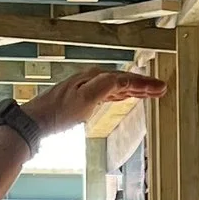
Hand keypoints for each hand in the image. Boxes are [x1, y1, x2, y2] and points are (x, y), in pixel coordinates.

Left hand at [24, 65, 167, 137]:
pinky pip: (109, 94)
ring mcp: (87, 89)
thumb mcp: (86, 98)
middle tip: (162, 89)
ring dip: (135, 90)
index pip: (127, 79)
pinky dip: (122, 95)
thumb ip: (106, 87)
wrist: (36, 121)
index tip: (161, 87)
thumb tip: (125, 80)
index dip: (145, 84)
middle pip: (124, 81)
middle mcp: (92, 80)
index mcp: (95, 78)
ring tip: (150, 93)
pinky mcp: (83, 100)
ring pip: (118, 87)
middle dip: (144, 85)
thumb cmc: (58, 112)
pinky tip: (125, 97)